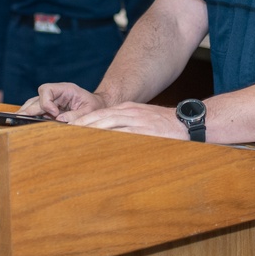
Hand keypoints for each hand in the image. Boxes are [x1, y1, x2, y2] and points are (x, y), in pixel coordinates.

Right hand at [18, 82, 105, 121]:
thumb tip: (59, 120)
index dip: (46, 102)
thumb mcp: (89, 110)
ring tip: (16, 119)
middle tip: (19, 118)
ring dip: (27, 112)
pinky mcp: (51, 109)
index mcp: (66, 89)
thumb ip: (75, 115)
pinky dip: (31, 116)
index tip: (54, 113)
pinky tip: (23, 122)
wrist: (99, 106)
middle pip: (37, 98)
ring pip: (34, 104)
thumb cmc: (95, 106)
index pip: (46, 90)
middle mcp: (56, 93)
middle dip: (29, 109)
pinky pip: (38, 111)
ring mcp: (53, 101)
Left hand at [72, 102, 188, 139]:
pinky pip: (123, 135)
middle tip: (65, 134)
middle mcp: (130, 112)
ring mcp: (137, 121)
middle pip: (100, 117)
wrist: (189, 122)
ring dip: (90, 131)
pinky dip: (109, 140)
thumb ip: (129, 125)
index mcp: (129, 109)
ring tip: (75, 139)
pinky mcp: (145, 132)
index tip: (70, 127)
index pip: (101, 113)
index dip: (85, 120)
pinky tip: (98, 146)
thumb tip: (112, 137)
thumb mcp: (145, 119)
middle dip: (82, 125)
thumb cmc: (167, 124)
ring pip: (108, 124)